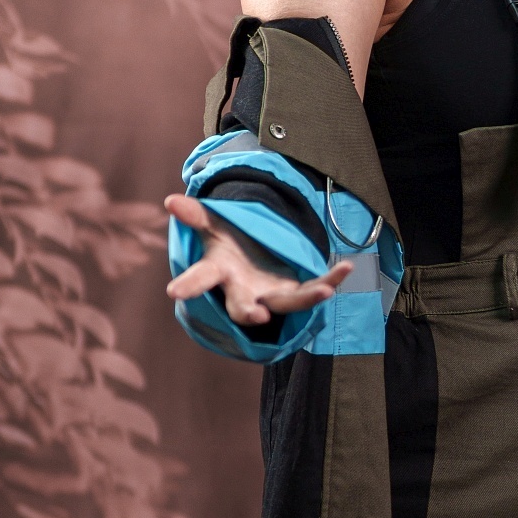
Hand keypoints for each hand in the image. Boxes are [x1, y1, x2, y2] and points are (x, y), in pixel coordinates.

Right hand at [164, 193, 352, 327]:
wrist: (254, 261)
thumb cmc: (229, 245)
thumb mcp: (214, 226)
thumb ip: (196, 215)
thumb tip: (170, 201)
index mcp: (221, 273)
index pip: (202, 279)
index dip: (189, 285)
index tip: (173, 292)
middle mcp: (245, 292)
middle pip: (242, 307)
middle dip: (248, 312)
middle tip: (256, 317)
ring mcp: (272, 297)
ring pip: (287, 304)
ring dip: (307, 298)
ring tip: (324, 292)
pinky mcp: (296, 293)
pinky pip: (315, 288)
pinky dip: (332, 279)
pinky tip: (347, 267)